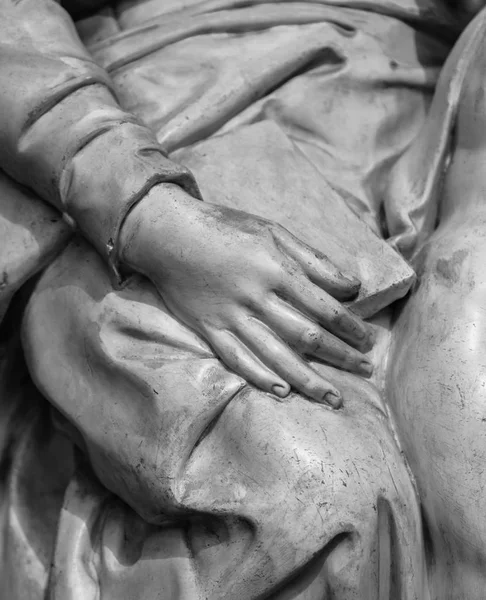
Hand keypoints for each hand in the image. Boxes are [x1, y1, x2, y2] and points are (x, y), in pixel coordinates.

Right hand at [120, 184, 374, 407]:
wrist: (168, 234)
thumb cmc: (226, 228)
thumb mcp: (273, 230)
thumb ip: (313, 259)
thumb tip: (351, 286)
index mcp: (276, 269)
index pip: (324, 307)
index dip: (350, 327)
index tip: (368, 340)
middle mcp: (256, 297)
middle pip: (306, 336)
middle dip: (340, 356)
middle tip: (365, 370)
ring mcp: (231, 316)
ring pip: (275, 355)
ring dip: (308, 379)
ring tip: (333, 398)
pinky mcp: (209, 329)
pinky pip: (236, 359)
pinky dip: (259, 376)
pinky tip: (281, 391)